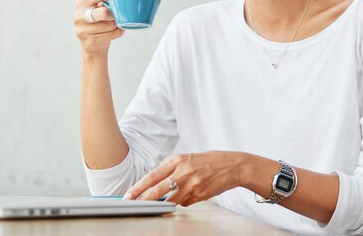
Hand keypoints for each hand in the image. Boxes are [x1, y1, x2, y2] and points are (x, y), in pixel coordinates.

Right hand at [73, 0, 123, 55]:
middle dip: (114, 14)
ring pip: (111, 24)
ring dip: (118, 24)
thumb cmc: (98, 23)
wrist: (92, 46)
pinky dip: (119, 32)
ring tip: (115, 24)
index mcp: (81, 3)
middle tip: (117, 16)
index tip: (116, 2)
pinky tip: (115, 31)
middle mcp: (79, 16)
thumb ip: (104, 2)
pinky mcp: (91, 41)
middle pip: (104, 12)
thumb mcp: (96, 9)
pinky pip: (114, 33)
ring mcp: (83, 30)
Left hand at [124, 151, 244, 206]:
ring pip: (170, 200)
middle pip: (157, 189)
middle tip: (131, 204)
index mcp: (178, 160)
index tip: (129, 194)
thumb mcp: (188, 158)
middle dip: (142, 199)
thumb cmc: (210, 161)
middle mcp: (183, 172)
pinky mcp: (199, 195)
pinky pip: (184, 203)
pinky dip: (181, 201)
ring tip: (157, 204)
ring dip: (162, 203)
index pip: (153, 175)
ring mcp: (192, 185)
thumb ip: (172, 168)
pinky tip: (188, 194)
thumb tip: (156, 183)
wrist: (233, 166)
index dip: (139, 186)